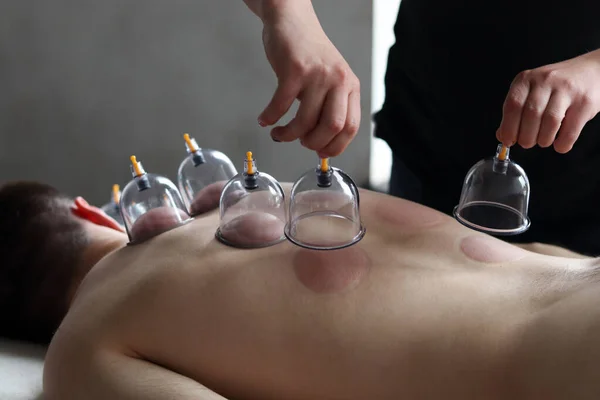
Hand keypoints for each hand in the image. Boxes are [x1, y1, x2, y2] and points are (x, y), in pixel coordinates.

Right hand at [256, 1, 360, 156]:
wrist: (291, 20)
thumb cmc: (308, 55)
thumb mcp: (330, 80)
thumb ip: (330, 107)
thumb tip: (320, 144)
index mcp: (350, 86)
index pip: (351, 127)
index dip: (335, 146)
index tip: (320, 153)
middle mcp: (338, 80)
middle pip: (332, 127)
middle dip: (313, 144)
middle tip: (299, 143)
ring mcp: (317, 75)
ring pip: (305, 121)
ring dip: (288, 135)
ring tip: (278, 134)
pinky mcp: (294, 70)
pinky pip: (281, 105)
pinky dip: (270, 118)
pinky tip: (264, 120)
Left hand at [496, 49, 599, 152]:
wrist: (593, 71)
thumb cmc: (557, 85)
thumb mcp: (532, 91)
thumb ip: (516, 111)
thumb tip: (502, 135)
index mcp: (527, 79)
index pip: (512, 105)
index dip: (508, 127)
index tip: (508, 140)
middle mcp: (546, 80)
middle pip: (531, 114)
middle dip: (526, 136)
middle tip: (527, 143)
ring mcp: (567, 90)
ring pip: (550, 121)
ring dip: (543, 140)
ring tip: (543, 141)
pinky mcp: (585, 102)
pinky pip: (570, 129)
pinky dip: (562, 143)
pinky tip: (559, 144)